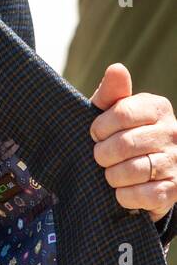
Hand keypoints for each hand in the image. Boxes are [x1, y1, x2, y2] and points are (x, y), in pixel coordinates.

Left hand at [89, 64, 176, 223]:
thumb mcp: (109, 112)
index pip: (121, 113)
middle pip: (124, 144)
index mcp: (157, 108)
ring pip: (133, 171)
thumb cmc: (118, 135)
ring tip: (111, 173)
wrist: (139, 174)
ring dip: (112, 176)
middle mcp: (173, 132)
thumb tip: (117, 68)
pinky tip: (123, 191)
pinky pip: (145, 195)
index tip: (95, 135)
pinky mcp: (175, 189)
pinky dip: (126, 196)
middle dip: (102, 154)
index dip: (99, 128)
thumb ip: (111, 93)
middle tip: (100, 157)